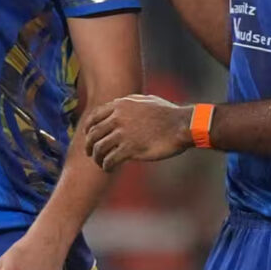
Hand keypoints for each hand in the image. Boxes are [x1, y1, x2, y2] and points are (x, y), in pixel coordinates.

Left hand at [80, 94, 194, 169]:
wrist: (182, 125)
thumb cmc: (168, 113)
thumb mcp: (146, 100)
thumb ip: (129, 102)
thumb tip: (118, 105)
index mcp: (120, 106)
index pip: (94, 118)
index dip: (88, 129)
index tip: (88, 136)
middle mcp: (118, 118)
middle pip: (93, 135)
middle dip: (89, 146)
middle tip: (90, 154)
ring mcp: (123, 134)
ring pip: (99, 149)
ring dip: (97, 158)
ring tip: (101, 164)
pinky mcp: (130, 149)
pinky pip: (110, 160)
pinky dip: (106, 166)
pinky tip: (109, 169)